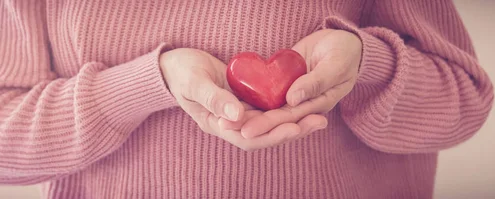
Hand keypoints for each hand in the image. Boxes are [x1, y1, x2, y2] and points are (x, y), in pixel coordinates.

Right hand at [161, 48, 318, 150]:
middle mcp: (231, 123)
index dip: (272, 134)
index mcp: (217, 125)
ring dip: (293, 120)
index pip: (248, 138)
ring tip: (319, 115)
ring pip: (269, 121)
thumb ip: (213, 98)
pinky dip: (285, 106)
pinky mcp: (245, 100)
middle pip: (265, 133)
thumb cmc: (180, 73)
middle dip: (292, 129)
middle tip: (318, 121)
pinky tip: (304, 102)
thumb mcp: (194, 83)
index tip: (294, 127)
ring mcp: (239, 112)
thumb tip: (237, 116)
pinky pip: (268, 107)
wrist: (174, 65)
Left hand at [235, 29, 361, 137]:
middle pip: (273, 118)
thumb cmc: (346, 53)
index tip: (246, 131)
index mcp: (318, 106)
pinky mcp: (284, 83)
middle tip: (225, 127)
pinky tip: (231, 101)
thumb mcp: (336, 65)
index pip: (289, 120)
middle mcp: (303, 105)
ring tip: (222, 120)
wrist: (343, 41)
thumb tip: (292, 100)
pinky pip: (266, 93)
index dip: (267, 126)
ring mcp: (292, 95)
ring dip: (246, 114)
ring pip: (266, 108)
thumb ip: (315, 82)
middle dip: (249, 124)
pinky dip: (250, 98)